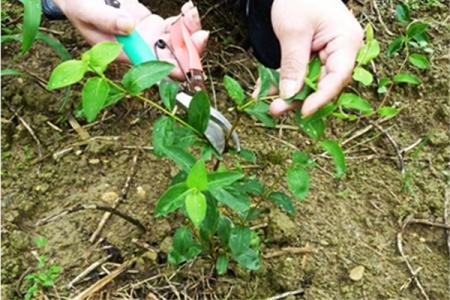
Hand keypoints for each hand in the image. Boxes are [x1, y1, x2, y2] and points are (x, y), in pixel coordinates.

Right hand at [53, 0, 208, 78]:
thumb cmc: (77, 5)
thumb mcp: (85, 10)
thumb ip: (106, 19)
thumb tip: (129, 27)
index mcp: (124, 54)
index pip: (153, 67)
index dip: (174, 67)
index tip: (190, 60)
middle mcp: (140, 50)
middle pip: (173, 58)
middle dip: (191, 50)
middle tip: (201, 34)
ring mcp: (148, 38)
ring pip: (178, 42)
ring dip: (191, 31)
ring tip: (191, 13)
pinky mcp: (154, 25)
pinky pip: (175, 28)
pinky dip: (185, 21)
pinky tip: (188, 11)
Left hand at [268, 0, 362, 116]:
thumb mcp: (293, 31)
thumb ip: (293, 63)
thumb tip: (290, 94)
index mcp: (346, 43)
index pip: (337, 77)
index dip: (321, 97)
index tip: (304, 111)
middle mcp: (339, 53)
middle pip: (323, 84)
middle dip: (300, 99)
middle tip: (276, 109)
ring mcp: (325, 56)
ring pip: (309, 83)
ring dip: (289, 94)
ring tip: (271, 106)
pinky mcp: (310, 57)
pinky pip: (298, 74)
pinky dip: (282, 82)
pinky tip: (265, 91)